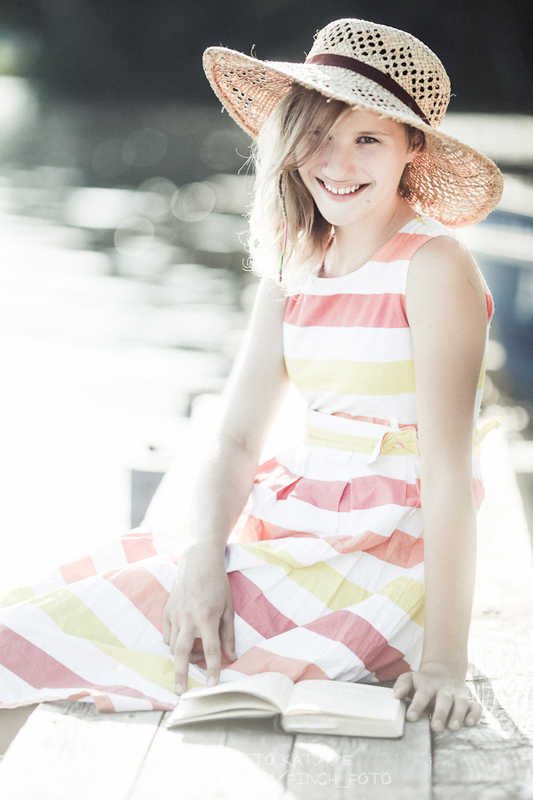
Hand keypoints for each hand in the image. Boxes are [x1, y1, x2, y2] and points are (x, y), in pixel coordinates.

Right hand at [162, 541, 236, 694]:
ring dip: (182, 654)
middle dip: (181, 674)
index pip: (210, 650)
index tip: (212, 686)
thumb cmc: (217, 585)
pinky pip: (166, 635)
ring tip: (194, 652)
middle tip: (180, 692)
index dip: (213, 670)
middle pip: (182, 653)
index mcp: (207, 617)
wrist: (198, 562)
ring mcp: (175, 614)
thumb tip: (231, 657)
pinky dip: (173, 642)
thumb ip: (228, 634)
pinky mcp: (166, 611)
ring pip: (173, 645)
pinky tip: (183, 638)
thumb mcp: (228, 608)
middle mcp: (188, 617)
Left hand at [393, 661, 482, 731]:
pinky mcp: (468, 701)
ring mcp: (457, 695)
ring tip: (453, 727)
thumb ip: (402, 685)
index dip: (416, 706)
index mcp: (428, 686)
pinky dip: (475, 714)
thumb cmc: (423, 682)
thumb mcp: (410, 678)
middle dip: (440, 714)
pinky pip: (475, 706)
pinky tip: (470, 723)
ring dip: (458, 715)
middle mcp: (444, 690)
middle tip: (435, 728)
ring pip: (460, 703)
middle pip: (444, 700)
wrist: (444, 671)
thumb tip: (396, 695)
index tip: (410, 717)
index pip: (422, 695)